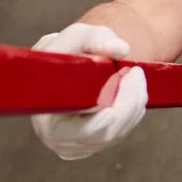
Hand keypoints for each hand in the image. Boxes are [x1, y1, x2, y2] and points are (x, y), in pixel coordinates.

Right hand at [30, 23, 147, 160]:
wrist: (64, 65)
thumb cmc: (67, 52)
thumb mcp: (76, 36)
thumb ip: (97, 37)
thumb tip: (122, 50)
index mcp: (46, 117)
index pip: (81, 130)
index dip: (107, 114)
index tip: (122, 79)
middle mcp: (57, 138)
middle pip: (105, 134)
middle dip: (128, 102)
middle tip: (136, 73)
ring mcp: (75, 145)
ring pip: (116, 134)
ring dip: (133, 104)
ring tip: (134, 76)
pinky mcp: (90, 144)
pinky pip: (119, 133)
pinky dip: (131, 112)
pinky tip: (129, 91)